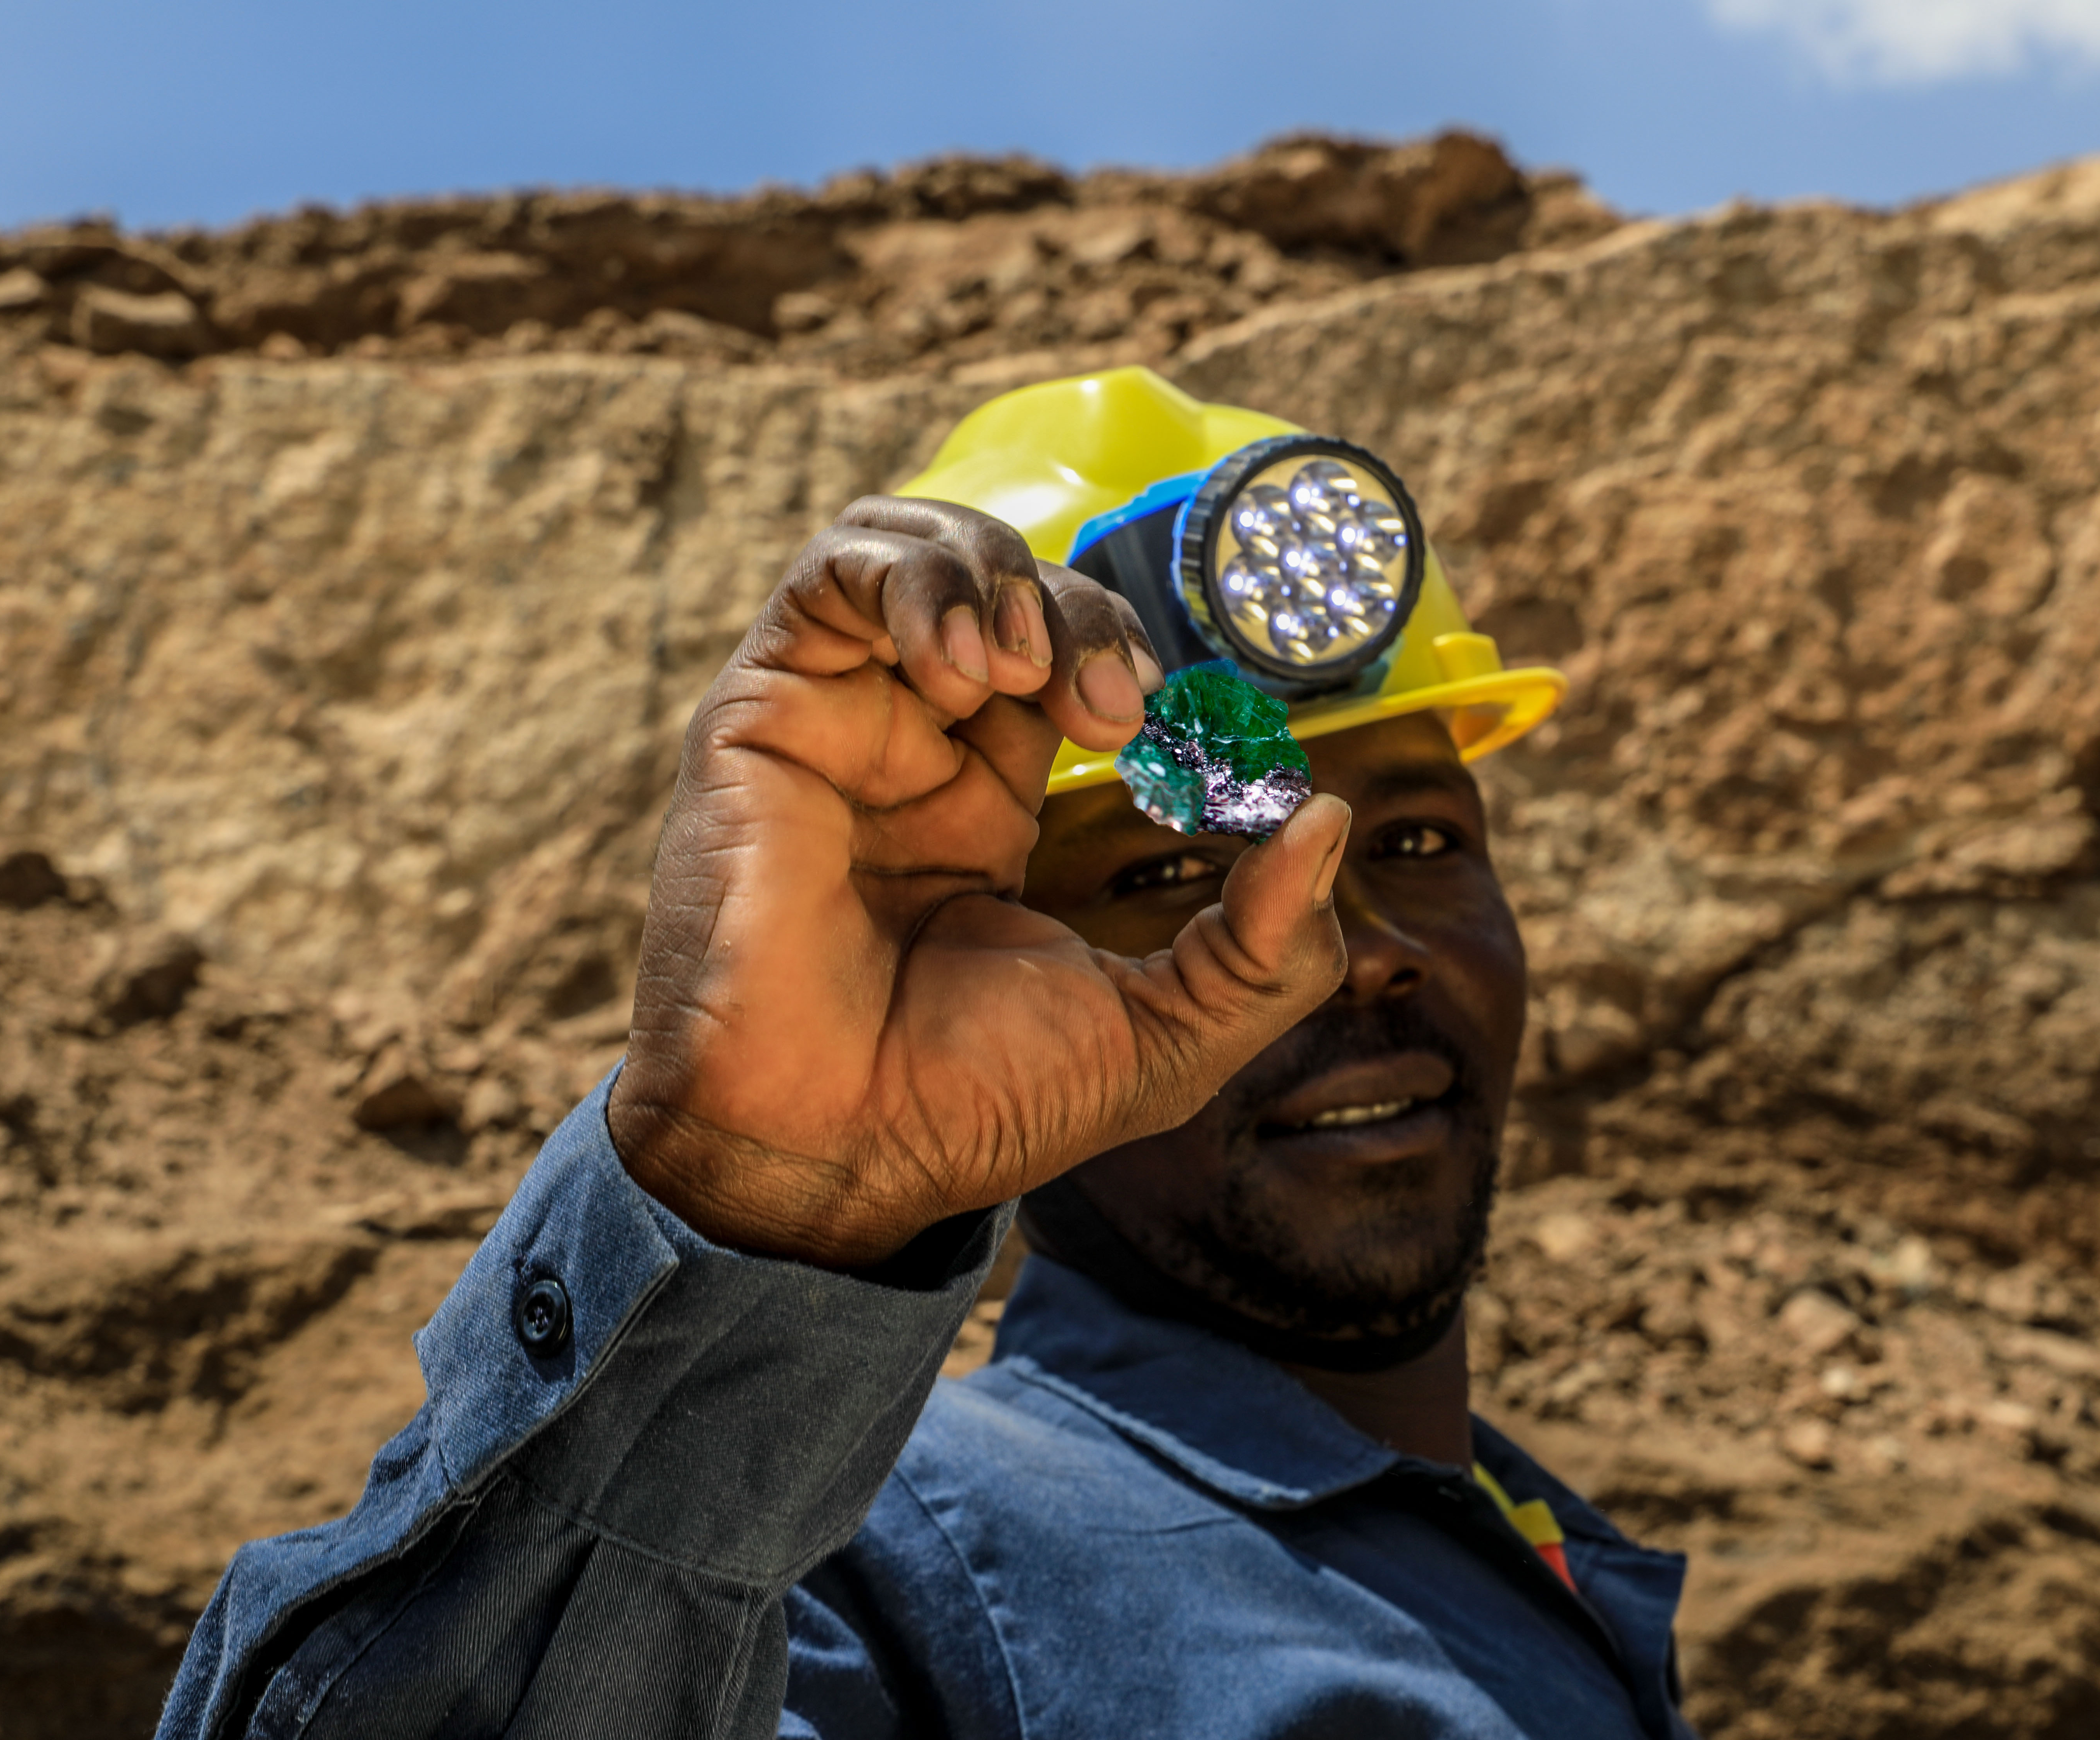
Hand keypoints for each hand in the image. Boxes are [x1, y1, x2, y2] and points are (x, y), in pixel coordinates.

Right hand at [608, 497, 1351, 1266]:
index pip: (1070, 664)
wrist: (832, 1147)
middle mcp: (912, 748)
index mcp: (989, 806)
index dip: (1129, 657)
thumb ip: (1268, 944)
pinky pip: (829, 572)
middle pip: (1010, 590)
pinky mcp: (768, 709)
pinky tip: (961, 660)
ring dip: (997, 573)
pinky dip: (911, 578)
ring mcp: (839, 722)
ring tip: (1025, 662)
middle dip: (1081, 610)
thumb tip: (1331, 815)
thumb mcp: (1169, 1036)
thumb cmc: (974, 1106)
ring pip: (918, 548)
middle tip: (1114, 705)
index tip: (1166, 727)